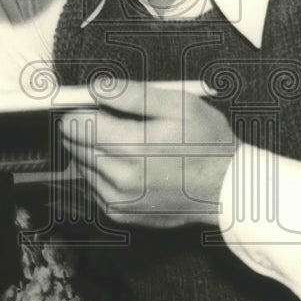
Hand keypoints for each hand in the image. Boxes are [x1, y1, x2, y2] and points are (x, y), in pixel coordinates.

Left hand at [59, 82, 238, 228]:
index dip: (81, 108)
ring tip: (127, 143)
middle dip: (86, 128)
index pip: (76, 124)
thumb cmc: (208, 142)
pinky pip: (93, 188)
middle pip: (74, 145)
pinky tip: (130, 164)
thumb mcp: (179, 104)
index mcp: (133, 146)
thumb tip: (96, 87)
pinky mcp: (121, 213)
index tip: (93, 103)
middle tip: (113, 120)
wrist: (226, 188)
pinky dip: (102, 173)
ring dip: (94, 151)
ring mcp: (119, 199)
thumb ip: (132, 94)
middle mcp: (121, 177)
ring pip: (81, 167)